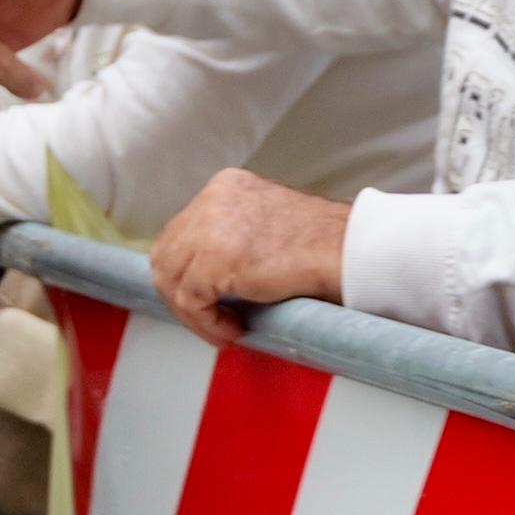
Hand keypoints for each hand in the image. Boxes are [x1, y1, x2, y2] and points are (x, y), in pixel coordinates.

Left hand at [148, 170, 350, 345]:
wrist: (348, 251)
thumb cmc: (321, 246)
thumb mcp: (265, 224)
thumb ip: (232, 234)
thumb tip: (202, 275)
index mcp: (225, 186)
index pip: (180, 232)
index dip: (185, 272)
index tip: (205, 299)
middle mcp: (213, 199)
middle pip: (167, 254)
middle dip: (180, 294)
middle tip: (208, 319)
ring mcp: (212, 225)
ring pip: (170, 278)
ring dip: (192, 313)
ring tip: (222, 328)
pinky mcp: (217, 256)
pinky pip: (191, 300)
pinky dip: (207, 322)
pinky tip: (233, 328)